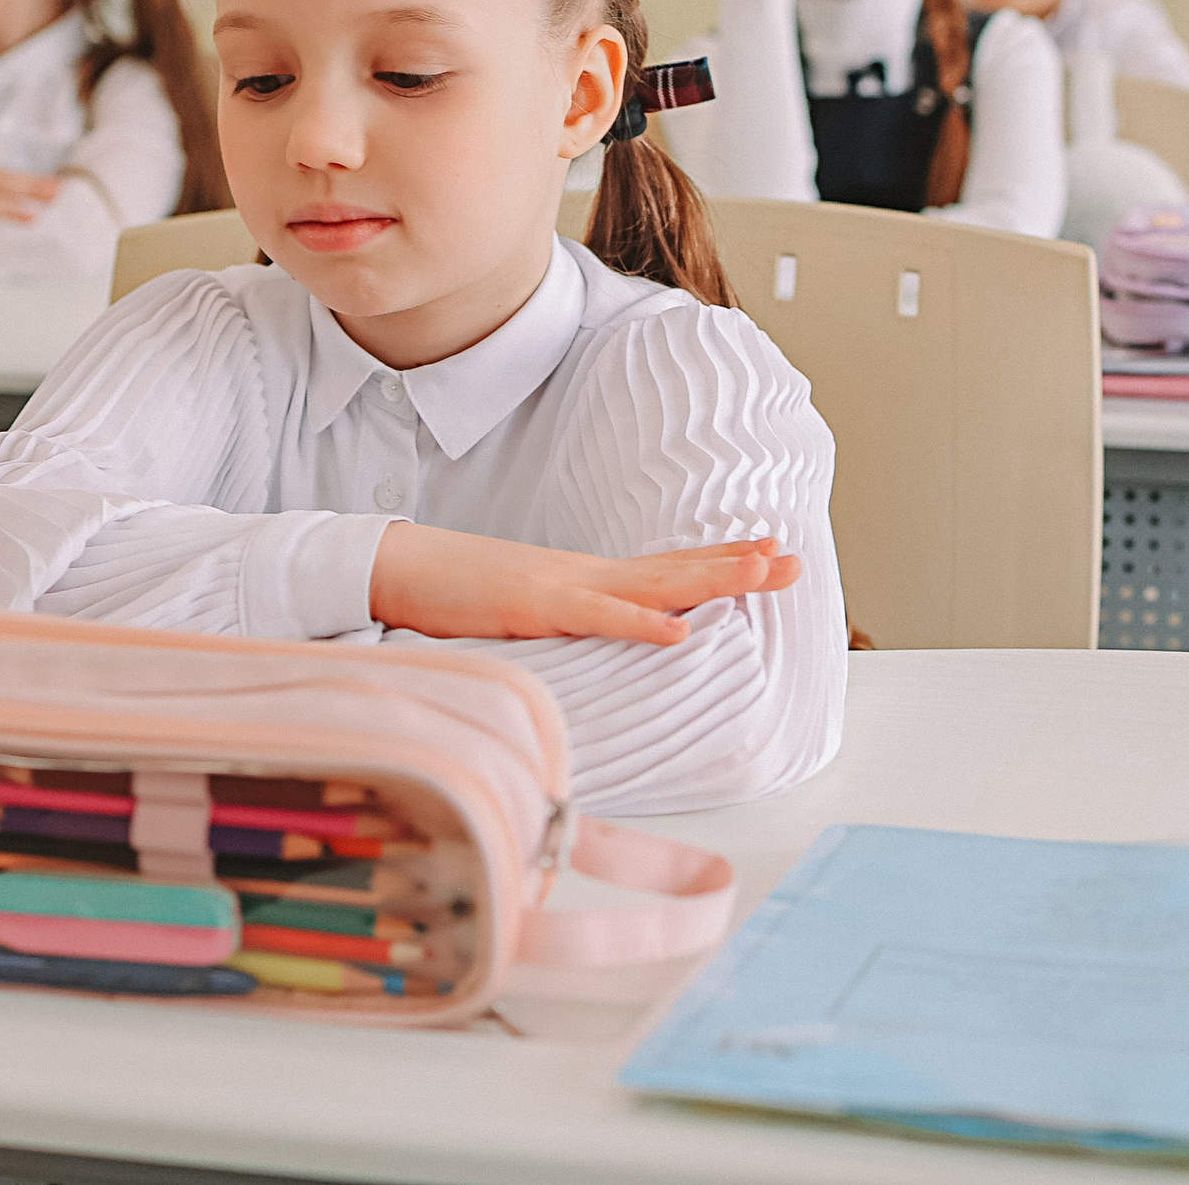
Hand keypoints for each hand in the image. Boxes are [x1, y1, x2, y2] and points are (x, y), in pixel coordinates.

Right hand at [370, 527, 800, 645]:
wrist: (394, 566)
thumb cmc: (453, 594)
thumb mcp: (522, 612)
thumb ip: (564, 621)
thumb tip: (599, 635)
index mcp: (585, 579)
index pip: (664, 568)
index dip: (718, 561)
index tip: (771, 553)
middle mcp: (584, 574)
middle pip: (673, 568)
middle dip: (736, 564)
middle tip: (793, 559)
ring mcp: (560, 585)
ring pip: (649, 583)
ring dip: (709, 580)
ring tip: (762, 574)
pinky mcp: (531, 605)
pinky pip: (593, 616)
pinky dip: (638, 622)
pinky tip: (678, 630)